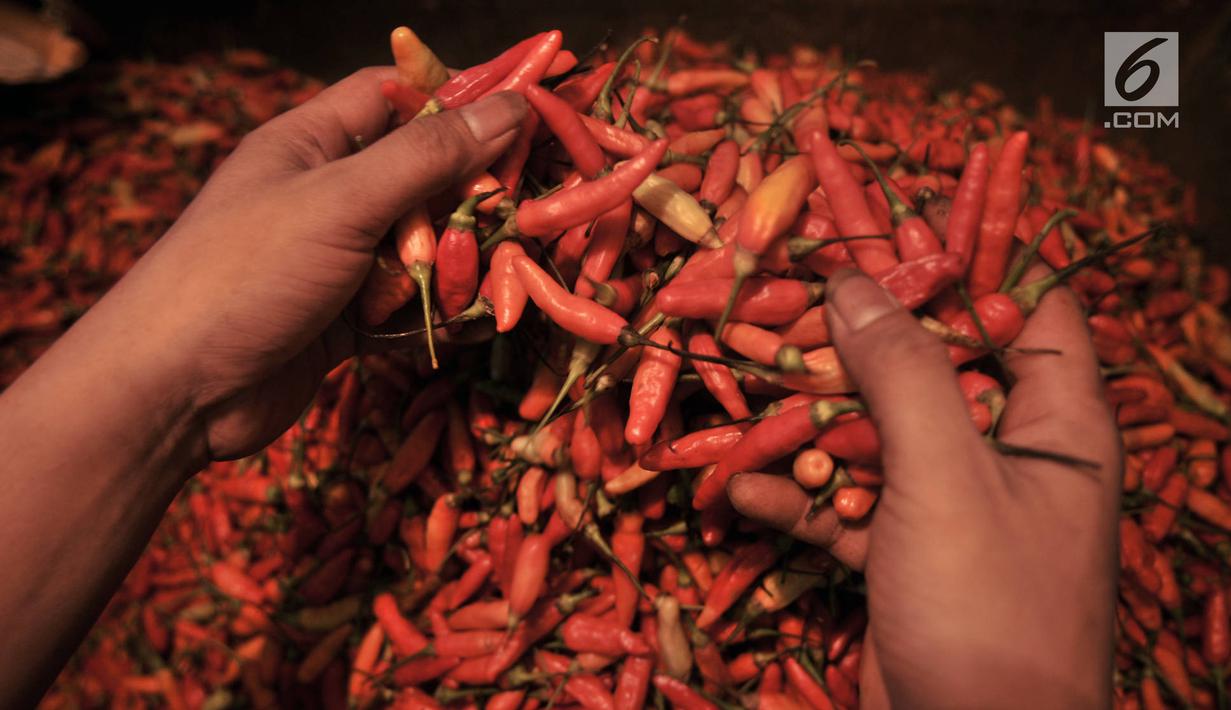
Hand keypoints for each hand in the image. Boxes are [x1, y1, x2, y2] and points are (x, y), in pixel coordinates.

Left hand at [115, 70, 525, 459]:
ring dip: (460, 265)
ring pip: (421, 249)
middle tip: (525, 212)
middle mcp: (325, 196)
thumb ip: (428, 157)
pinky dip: (440, 315)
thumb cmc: (243, 273)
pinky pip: (407, 307)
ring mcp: (334, 262)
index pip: (394, 97)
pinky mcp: (343, 322)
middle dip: (471, 196)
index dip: (457, 99)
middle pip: (419, 178)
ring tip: (504, 279)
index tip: (526, 114)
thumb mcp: (341, 201)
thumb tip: (508, 108)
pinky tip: (477, 325)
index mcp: (310, 144)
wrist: (171, 392)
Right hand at [728, 269, 1120, 708]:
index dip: (971, 259)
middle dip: (859, 336)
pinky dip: (794, 495)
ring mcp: (948, 506)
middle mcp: (1005, 456)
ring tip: (744, 377)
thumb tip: (854, 284)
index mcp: (1057, 426)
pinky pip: (842, 502)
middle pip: (932, 364)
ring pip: (874, 432)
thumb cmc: (989, 611)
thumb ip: (904, 373)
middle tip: (790, 289)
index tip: (895, 219)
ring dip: (808, 417)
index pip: (1029, 308)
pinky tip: (736, 490)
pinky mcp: (900, 552)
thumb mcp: (947, 478)